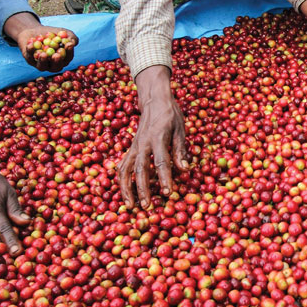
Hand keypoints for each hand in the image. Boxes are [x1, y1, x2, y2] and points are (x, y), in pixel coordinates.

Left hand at [13, 25, 78, 71]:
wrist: (36, 31)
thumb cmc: (52, 33)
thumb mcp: (63, 32)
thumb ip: (71, 37)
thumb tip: (73, 42)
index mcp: (62, 59)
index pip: (67, 58)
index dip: (69, 52)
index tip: (69, 44)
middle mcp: (52, 64)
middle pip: (55, 67)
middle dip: (56, 62)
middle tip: (56, 55)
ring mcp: (40, 64)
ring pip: (42, 66)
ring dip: (43, 61)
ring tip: (44, 54)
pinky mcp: (30, 60)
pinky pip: (30, 57)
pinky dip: (30, 51)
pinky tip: (31, 44)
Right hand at [118, 66, 191, 207]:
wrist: (153, 100)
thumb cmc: (170, 115)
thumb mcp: (180, 129)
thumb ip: (180, 150)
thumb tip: (185, 169)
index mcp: (158, 137)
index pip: (160, 161)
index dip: (164, 178)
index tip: (168, 193)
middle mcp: (142, 143)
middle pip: (139, 169)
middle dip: (142, 189)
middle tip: (147, 207)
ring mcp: (134, 146)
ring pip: (124, 169)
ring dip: (126, 189)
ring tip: (130, 205)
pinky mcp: (130, 148)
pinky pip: (122, 165)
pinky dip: (121, 180)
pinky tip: (124, 193)